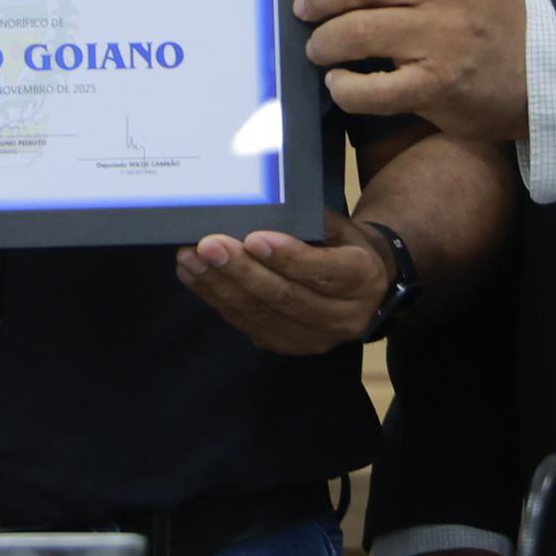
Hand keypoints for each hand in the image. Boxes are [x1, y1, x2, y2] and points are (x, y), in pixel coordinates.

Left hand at [174, 213, 389, 354]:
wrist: (364, 287)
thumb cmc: (345, 247)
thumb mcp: (341, 226)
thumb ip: (310, 221)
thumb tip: (262, 209)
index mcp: (362, 279)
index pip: (321, 272)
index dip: (285, 257)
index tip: (252, 238)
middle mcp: (344, 316)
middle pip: (286, 297)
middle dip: (242, 271)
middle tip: (208, 246)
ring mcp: (317, 338)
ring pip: (262, 315)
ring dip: (220, 287)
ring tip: (190, 260)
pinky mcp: (291, 345)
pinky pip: (249, 325)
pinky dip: (219, 301)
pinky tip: (196, 278)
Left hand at [289, 0, 527, 142]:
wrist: (543, 74)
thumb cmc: (490, 18)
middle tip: (304, 10)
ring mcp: (443, 38)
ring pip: (357, 31)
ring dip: (323, 41)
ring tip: (319, 48)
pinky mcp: (437, 85)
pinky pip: (371, 89)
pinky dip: (343, 87)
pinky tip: (339, 83)